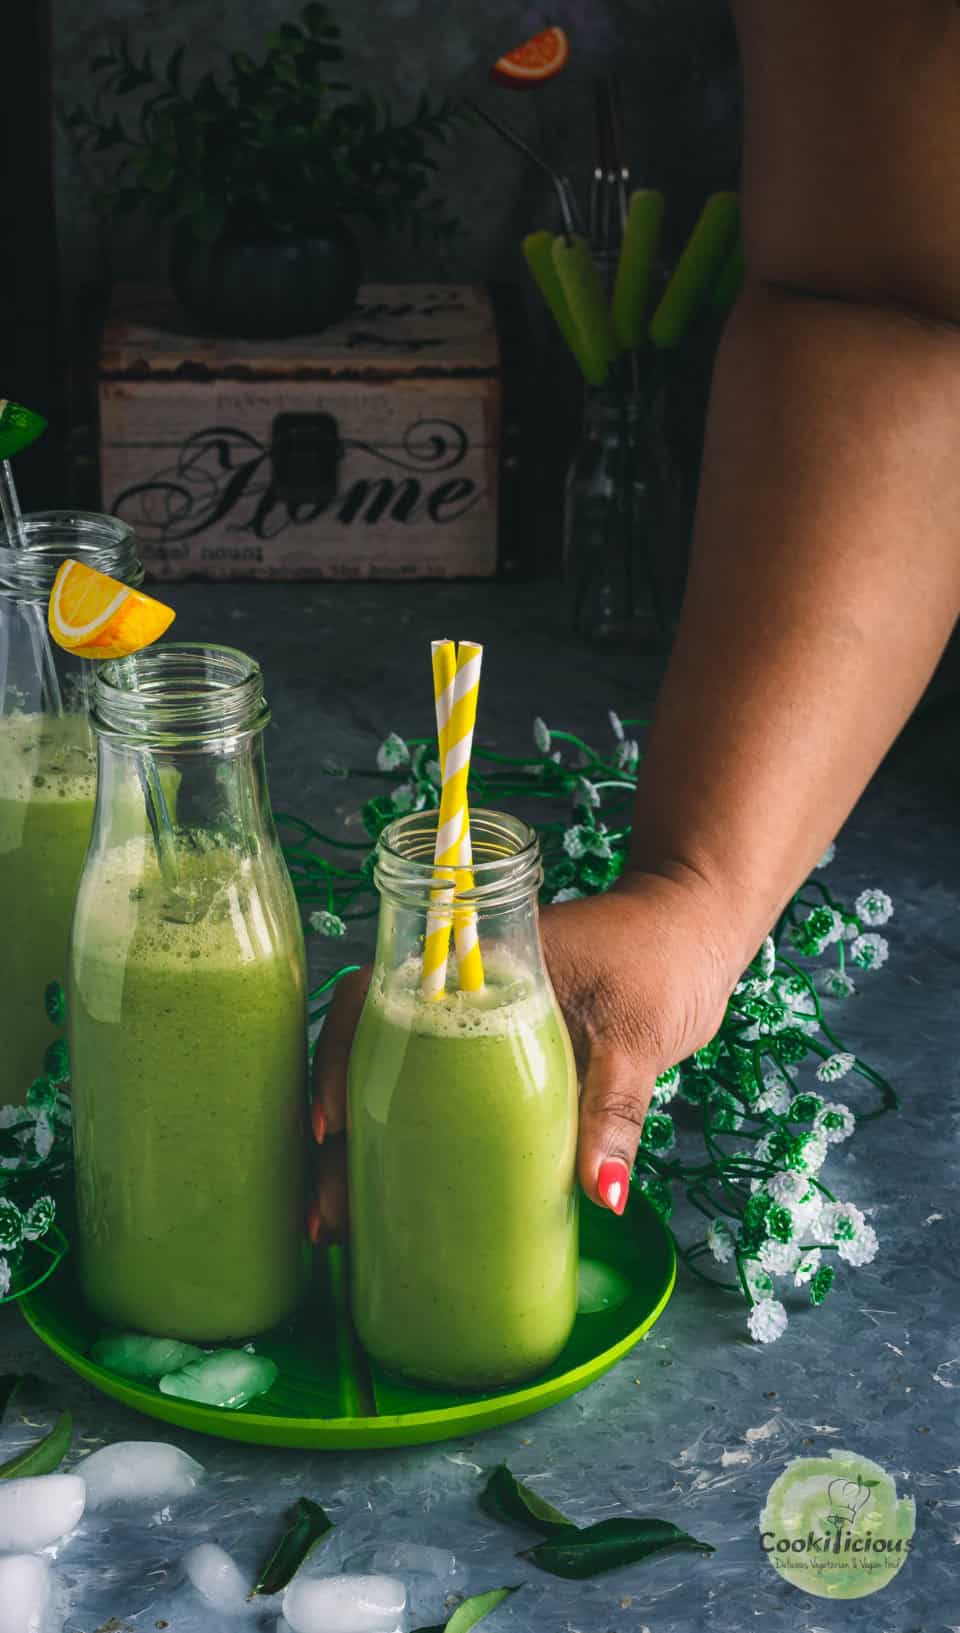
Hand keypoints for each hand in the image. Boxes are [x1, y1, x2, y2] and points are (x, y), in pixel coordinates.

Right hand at [308, 871, 739, 1241]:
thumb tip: (604, 1196)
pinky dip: (404, 1142)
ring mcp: (471, 1027)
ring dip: (360, 1148)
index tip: (330, 1126)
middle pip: (368, 1058)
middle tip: (328, 1212)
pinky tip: (389, 1197)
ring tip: (338, 1223)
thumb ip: (615, 1112)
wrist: (693, 934)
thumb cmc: (663, 963)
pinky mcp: (494, 1060)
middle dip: (337, 1136)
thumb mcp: (637, 1039)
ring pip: (391, 1083)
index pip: (376, 1001)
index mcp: (473, 967)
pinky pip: (432, 1097)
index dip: (338, 1060)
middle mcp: (454, 993)